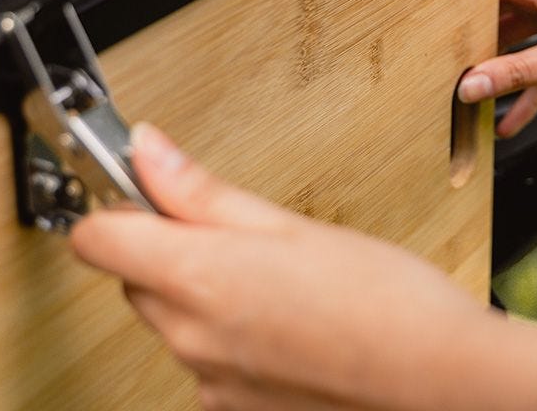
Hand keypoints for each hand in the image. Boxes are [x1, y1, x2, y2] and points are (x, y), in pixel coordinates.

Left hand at [71, 124, 536, 410]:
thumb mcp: (293, 225)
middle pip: (137, 276)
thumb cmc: (384, 300)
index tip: (146, 188)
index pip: (97, 238)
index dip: (119, 204)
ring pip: (173, 318)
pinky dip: (231, 335)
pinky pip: (207, 358)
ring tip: (279, 278)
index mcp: (201, 278)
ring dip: (205, 292)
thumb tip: (147, 151)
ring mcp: (210, 382)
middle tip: (239, 230)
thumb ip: (203, 192)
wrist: (439, 380)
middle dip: (172, 246)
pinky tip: (288, 319)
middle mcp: (191, 338)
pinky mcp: (232, 409)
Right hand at [456, 0, 536, 137]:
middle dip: (473, 50)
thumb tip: (473, 85)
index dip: (455, 12)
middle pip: (495, 20)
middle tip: (445, 77)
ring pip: (518, 46)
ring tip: (473, 102)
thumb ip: (518, 73)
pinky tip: (513, 120)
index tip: (432, 38)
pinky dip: (530, 88)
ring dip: (501, 74)